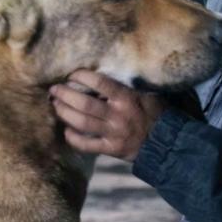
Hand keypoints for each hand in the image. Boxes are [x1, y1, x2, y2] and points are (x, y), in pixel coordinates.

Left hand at [50, 69, 165, 161]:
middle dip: (65, 95)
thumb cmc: (157, 113)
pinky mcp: (111, 149)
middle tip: (55, 89)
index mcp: (127, 98)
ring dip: (64, 113)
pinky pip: (87, 145)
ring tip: (56, 105)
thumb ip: (128, 86)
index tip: (72, 74)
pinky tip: (66, 131)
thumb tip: (108, 71)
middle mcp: (118, 115)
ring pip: (82, 123)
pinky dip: (73, 138)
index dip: (82, 76)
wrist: (167, 142)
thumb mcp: (147, 94)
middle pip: (84, 104)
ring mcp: (113, 133)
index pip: (101, 83)